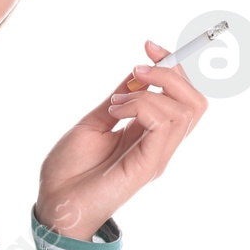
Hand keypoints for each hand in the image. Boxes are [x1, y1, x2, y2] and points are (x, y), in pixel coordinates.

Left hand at [32, 42, 207, 240]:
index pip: (183, 97)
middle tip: (138, 68)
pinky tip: (116, 113)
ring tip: (117, 101)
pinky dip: (142, 106)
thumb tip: (137, 73)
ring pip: (186, 110)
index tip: (149, 45)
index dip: (174, 66)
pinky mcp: (148, 166)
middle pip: (196, 101)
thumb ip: (119, 99)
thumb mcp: (95, 122)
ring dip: (152, 91)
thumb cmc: (69, 170)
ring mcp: (157, 156)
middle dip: (173, 72)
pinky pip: (164, 124)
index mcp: (149, 135)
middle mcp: (160, 145)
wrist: (54, 203)